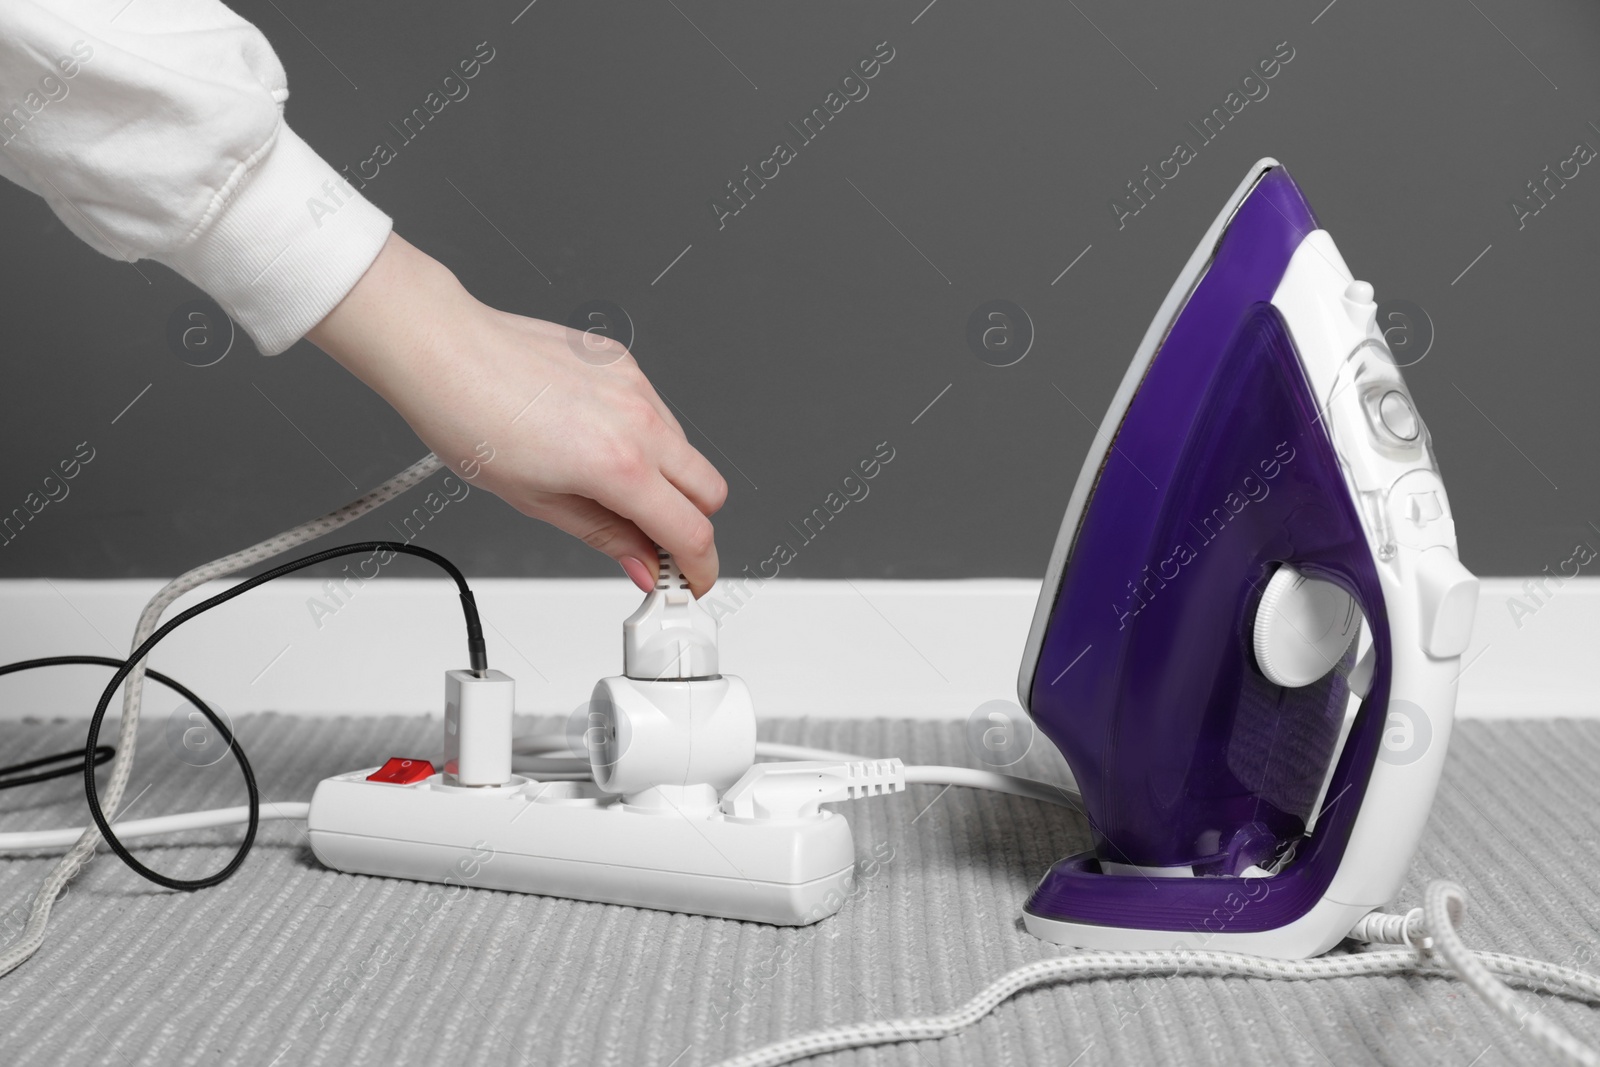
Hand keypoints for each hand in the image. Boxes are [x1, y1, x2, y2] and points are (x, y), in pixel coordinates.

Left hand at [306, 234, 726, 595]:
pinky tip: (598, 443)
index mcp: (619, 465)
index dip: (697, 568)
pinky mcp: (624, 364)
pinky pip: (660, 413)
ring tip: (611, 491)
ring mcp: (636, 387)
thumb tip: (640, 563)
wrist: (445, 352)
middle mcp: (639, 420)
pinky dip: (646, 440)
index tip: (689, 581)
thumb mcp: (537, 501)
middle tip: (654, 543)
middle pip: (710, 492)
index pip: (692, 530)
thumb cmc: (471, 419)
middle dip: (691, 524)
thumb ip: (605, 536)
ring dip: (668, 481)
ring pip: (687, 451)